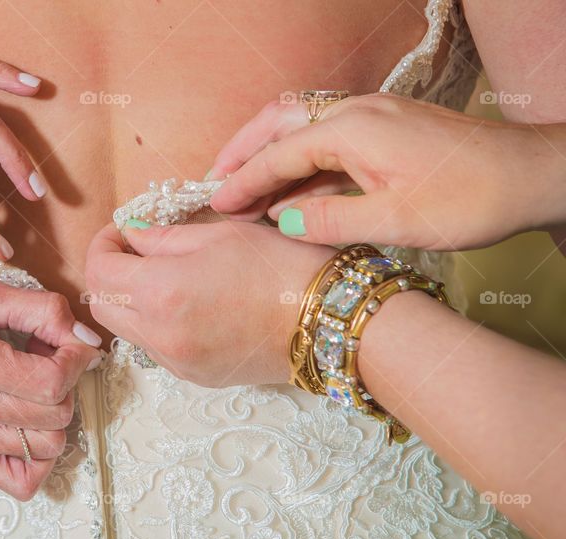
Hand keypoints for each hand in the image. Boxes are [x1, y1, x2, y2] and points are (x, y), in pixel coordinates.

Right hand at [0, 281, 102, 500]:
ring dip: (57, 416)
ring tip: (35, 387)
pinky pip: (22, 481)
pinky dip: (39, 456)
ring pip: (48, 448)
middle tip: (49, 359)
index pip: (51, 383)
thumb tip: (87, 338)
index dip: (77, 361)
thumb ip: (38, 309)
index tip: (71, 343)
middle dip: (68, 384)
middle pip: (56, 416)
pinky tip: (27, 422)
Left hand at [85, 220, 332, 387]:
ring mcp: (174, 361)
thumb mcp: (218, 235)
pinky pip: (151, 347)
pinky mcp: (191, 375)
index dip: (103, 244)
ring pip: (122, 330)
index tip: (122, 230)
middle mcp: (159, 333)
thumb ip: (161, 237)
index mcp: (161, 291)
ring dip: (126, 301)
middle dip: (107, 273)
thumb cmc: (279, 267)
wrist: (325, 321)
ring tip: (156, 275)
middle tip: (132, 251)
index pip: (99, 270)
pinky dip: (151, 323)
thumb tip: (130, 235)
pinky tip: (181, 303)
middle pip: (100, 305)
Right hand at [208, 94, 565, 249]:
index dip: (242, 181)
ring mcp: (372, 116)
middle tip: (213, 185)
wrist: (531, 174)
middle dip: (242, 152)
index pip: (278, 154)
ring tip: (242, 188)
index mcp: (352, 129)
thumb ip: (330, 219)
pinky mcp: (386, 128)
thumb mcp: (395, 220)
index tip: (214, 205)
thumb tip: (281, 219)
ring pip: (301, 127)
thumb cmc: (472, 198)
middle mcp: (357, 112)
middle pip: (279, 123)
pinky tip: (291, 190)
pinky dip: (299, 161)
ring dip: (268, 155)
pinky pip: (326, 138)